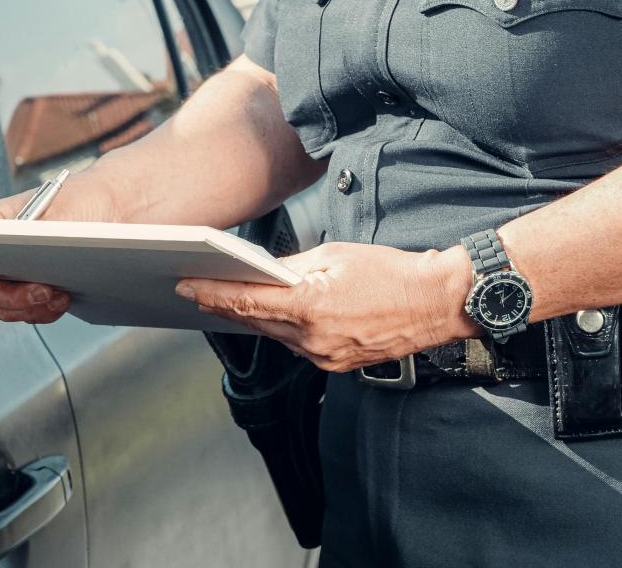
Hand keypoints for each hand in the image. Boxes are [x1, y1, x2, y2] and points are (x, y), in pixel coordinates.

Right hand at [0, 173, 120, 323]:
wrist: (113, 209)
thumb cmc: (84, 198)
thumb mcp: (62, 210)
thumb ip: (36, 233)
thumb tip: (21, 254)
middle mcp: (0, 249)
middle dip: (14, 297)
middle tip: (43, 291)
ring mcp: (16, 272)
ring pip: (6, 306)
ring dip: (31, 309)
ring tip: (59, 295)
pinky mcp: (35, 288)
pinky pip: (29, 312)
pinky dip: (44, 312)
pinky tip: (63, 299)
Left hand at [175, 243, 477, 371]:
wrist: (436, 303)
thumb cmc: (390, 272)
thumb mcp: (334, 255)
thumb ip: (292, 267)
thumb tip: (261, 272)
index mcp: (311, 306)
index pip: (246, 301)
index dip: (211, 294)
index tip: (185, 286)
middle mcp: (313, 338)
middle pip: (254, 321)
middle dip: (223, 306)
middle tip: (194, 291)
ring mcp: (324, 357)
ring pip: (273, 336)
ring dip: (250, 318)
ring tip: (223, 301)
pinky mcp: (335, 365)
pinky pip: (296, 346)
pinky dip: (280, 329)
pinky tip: (267, 316)